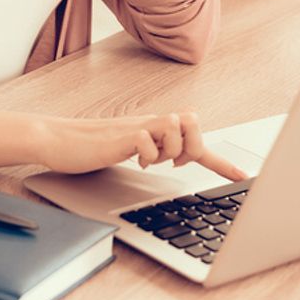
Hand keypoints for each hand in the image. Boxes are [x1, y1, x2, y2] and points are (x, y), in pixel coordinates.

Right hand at [33, 111, 247, 181]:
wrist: (57, 140)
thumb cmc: (90, 147)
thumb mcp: (129, 149)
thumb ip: (152, 148)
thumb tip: (173, 154)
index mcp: (154, 128)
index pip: (195, 138)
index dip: (220, 160)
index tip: (241, 176)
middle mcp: (150, 124)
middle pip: (193, 123)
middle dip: (192, 146)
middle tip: (173, 161)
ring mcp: (137, 128)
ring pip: (176, 127)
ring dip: (169, 149)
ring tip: (147, 158)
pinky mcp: (121, 137)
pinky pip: (147, 138)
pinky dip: (146, 152)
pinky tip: (133, 158)